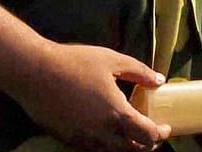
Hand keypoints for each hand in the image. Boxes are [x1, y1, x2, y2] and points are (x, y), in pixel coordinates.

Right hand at [3, 42, 170, 151]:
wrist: (34, 73)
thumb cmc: (75, 63)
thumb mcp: (113, 60)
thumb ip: (140, 72)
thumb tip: (159, 80)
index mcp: (117, 113)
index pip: (147, 135)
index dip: (161, 134)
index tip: (166, 128)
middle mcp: (101, 132)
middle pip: (131, 150)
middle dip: (147, 145)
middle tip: (153, 134)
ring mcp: (83, 138)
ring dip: (127, 147)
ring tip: (133, 134)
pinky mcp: (67, 139)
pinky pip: (93, 149)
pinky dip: (106, 145)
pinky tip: (108, 132)